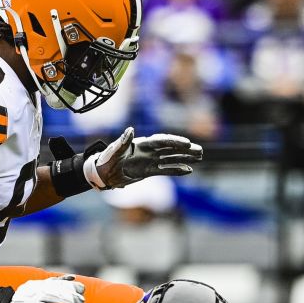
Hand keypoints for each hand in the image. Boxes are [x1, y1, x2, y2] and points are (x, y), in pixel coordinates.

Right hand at [0, 276, 85, 302]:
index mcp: (36, 286)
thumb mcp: (37, 286)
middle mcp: (31, 296)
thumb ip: (55, 282)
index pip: (55, 285)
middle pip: (52, 296)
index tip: (82, 290)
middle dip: (69, 299)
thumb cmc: (25, 298)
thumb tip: (72, 277)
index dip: (70, 287)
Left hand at [84, 127, 203, 189]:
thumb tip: (130, 130)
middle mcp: (148, 150)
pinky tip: (188, 170)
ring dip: (185, 158)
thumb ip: (123, 141)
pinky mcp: (149, 170)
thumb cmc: (107, 159)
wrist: (103, 172)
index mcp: (142, 144)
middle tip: (200, 150)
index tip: (186, 143)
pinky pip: (166, 170)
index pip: (161, 141)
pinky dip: (177, 170)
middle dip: (185, 149)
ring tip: (200, 157)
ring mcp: (150, 160)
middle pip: (170, 148)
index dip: (174, 142)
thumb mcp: (114, 150)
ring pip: (171, 158)